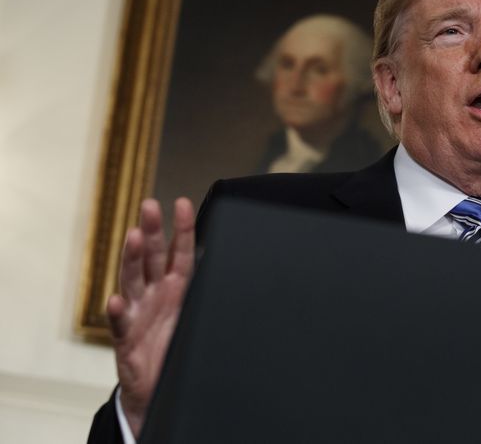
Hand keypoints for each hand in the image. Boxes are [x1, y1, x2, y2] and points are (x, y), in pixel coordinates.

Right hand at [106, 197, 194, 436]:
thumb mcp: (198, 316)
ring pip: (132, 280)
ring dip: (133, 258)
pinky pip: (121, 324)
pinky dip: (119, 311)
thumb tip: (249, 275)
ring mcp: (138, 314)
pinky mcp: (125, 339)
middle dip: (152, 230)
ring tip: (135, 237)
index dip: (181, 229)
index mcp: (176, 287)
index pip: (179, 252)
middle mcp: (155, 294)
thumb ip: (209, 293)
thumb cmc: (177, 347)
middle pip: (151, 257)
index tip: (182, 203)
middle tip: (150, 205)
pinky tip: (118, 300)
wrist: (158, 390)